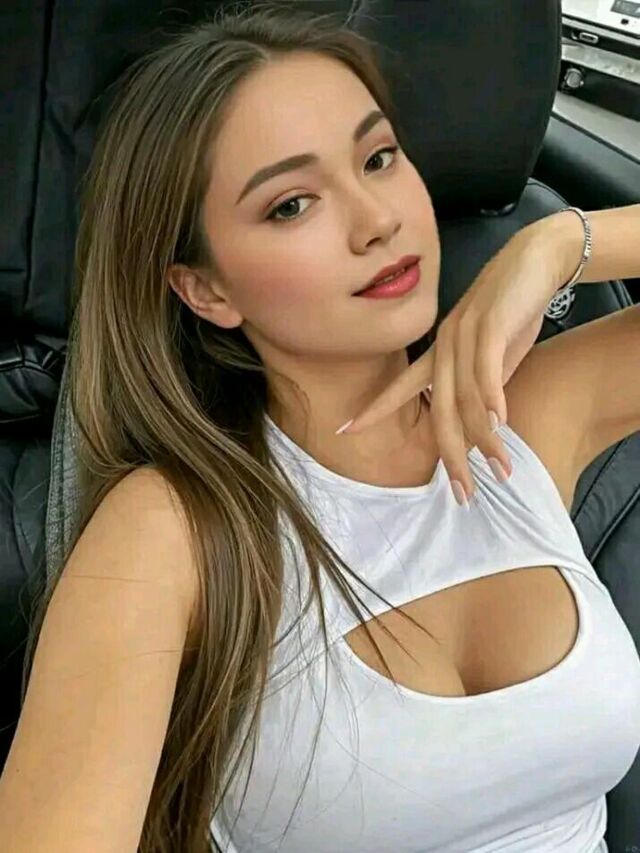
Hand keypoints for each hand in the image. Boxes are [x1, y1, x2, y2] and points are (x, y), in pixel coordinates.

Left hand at [336, 223, 565, 504]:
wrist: (538, 258)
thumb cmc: (513, 308)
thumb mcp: (493, 353)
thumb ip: (481, 385)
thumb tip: (481, 423)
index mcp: (439, 352)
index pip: (401, 387)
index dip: (374, 409)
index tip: (343, 431)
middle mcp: (445, 346)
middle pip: (440, 411)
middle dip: (450, 456)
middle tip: (462, 495)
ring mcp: (466, 334)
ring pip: (466, 398)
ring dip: (486, 438)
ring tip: (499, 470)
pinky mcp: (492, 324)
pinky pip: (487, 367)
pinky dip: (492, 395)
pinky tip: (500, 421)